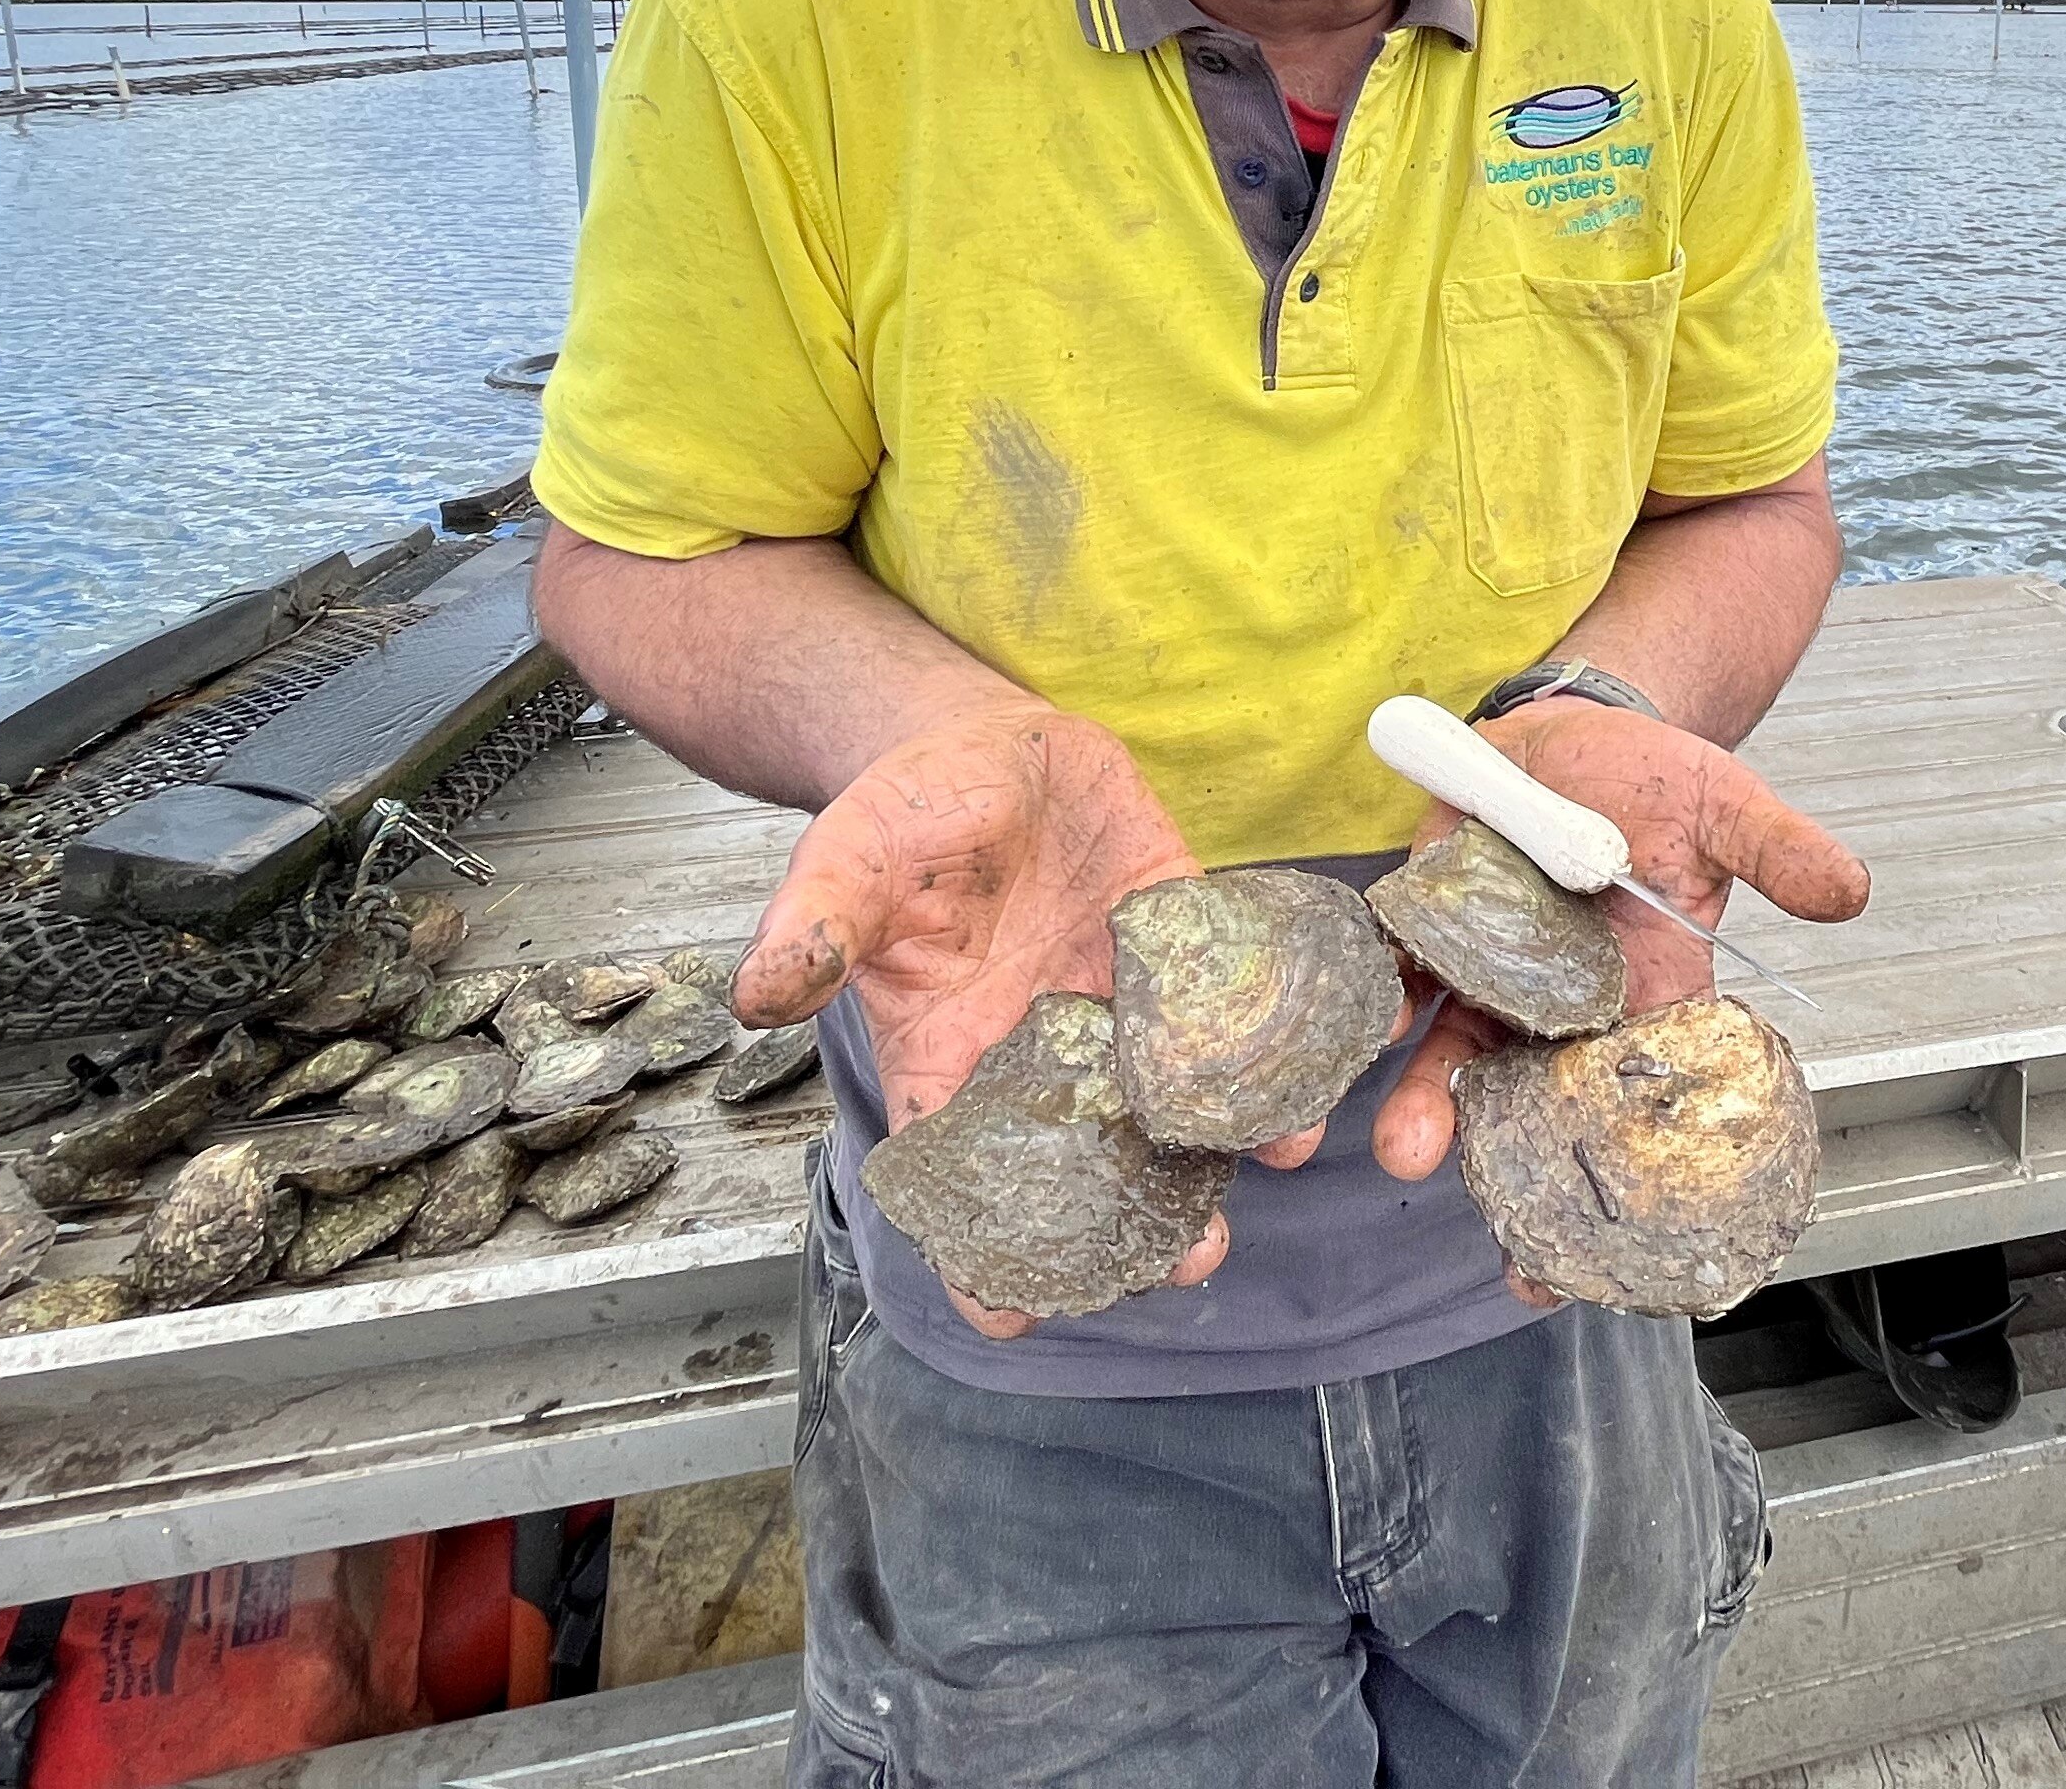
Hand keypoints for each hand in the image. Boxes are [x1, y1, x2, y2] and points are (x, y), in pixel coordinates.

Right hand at [728, 696, 1313, 1336]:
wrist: (982, 744)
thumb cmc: (903, 815)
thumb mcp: (849, 861)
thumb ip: (816, 929)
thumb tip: (758, 992)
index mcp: (951, 1055)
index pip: (961, 1178)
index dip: (978, 1256)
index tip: (1011, 1321)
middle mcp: (1043, 1049)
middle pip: (1089, 1160)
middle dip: (1136, 1214)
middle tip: (1186, 1257)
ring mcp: (1120, 1002)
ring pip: (1173, 1099)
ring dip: (1221, 1142)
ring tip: (1266, 1168)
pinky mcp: (1182, 943)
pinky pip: (1231, 1007)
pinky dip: (1268, 1046)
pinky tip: (1308, 1079)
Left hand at [1372, 699, 1869, 1222]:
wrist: (1573, 728)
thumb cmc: (1655, 782)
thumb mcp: (1727, 808)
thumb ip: (1779, 852)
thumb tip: (1850, 890)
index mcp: (1651, 996)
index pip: (1644, 1103)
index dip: (1634, 1179)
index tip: (1620, 1258)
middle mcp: (1567, 1001)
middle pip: (1541, 1099)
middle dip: (1519, 1169)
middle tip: (1508, 1248)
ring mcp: (1497, 967)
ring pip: (1463, 1050)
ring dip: (1434, 1102)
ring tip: (1411, 1147)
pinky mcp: (1438, 920)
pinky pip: (1410, 969)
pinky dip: (1396, 998)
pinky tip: (1387, 1024)